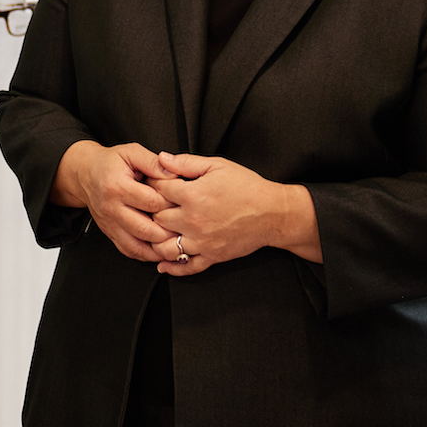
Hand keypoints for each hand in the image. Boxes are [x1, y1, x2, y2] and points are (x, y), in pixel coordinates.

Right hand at [50, 140, 177, 261]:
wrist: (85, 174)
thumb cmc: (109, 163)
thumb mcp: (131, 152)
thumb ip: (153, 162)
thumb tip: (174, 174)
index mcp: (117, 187)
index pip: (151, 202)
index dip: (171, 204)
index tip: (184, 203)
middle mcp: (112, 208)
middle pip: (145, 229)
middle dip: (169, 232)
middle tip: (185, 228)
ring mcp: (110, 224)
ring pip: (137, 246)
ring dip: (159, 249)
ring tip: (176, 245)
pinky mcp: (109, 233)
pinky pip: (128, 250)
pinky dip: (146, 255)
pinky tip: (159, 250)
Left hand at [147, 153, 310, 274]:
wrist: (274, 213)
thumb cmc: (248, 187)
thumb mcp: (218, 166)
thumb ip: (186, 163)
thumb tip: (161, 158)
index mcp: (192, 195)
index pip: (157, 191)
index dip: (152, 186)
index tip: (153, 185)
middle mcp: (192, 220)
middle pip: (156, 219)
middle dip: (152, 213)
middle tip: (152, 209)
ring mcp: (201, 241)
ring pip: (164, 247)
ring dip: (157, 241)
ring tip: (156, 234)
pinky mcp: (211, 256)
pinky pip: (186, 267)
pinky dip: (171, 268)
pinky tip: (163, 263)